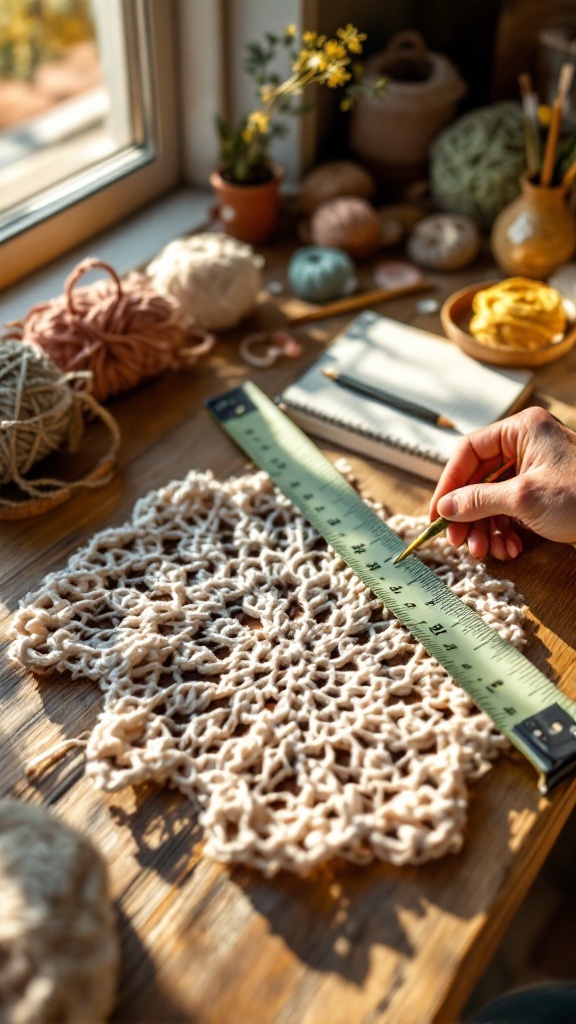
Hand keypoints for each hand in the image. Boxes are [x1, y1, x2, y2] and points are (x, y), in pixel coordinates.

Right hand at [429, 406, 575, 559]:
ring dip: (486, 528)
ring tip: (487, 552)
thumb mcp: (524, 498)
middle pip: (479, 478)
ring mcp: (536, 470)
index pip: (469, 451)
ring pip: (493, 498)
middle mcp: (527, 445)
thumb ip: (478, 500)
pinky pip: (511, 510)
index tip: (437, 514)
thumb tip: (444, 508)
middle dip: (468, 514)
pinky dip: (505, 532)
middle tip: (459, 542)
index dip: (449, 484)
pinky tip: (509, 550)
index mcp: (522, 430)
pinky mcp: (544, 494)